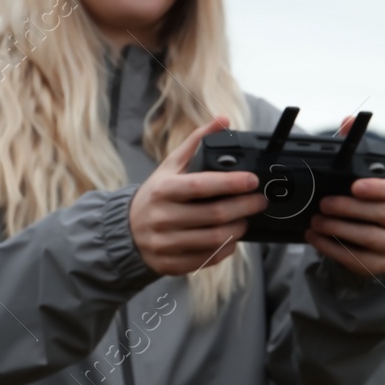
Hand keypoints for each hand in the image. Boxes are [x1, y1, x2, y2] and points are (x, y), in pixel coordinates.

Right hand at [128, 117, 267, 275]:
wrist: (126, 230)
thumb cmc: (156, 194)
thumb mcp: (171, 166)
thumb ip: (197, 141)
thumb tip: (223, 120)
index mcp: (163, 190)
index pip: (202, 186)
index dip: (231, 183)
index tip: (252, 180)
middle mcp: (162, 217)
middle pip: (214, 215)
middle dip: (245, 207)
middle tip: (259, 201)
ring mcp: (166, 243)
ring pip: (214, 239)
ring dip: (238, 228)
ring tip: (246, 219)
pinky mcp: (170, 264)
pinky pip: (207, 258)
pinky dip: (226, 249)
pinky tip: (231, 238)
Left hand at [304, 115, 384, 276]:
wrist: (359, 239)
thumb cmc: (357, 200)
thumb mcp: (354, 174)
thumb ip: (353, 146)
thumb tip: (347, 119)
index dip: (380, 188)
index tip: (355, 185)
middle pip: (381, 214)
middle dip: (349, 209)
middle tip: (323, 204)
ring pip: (370, 238)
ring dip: (339, 229)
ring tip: (315, 222)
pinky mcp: (379, 264)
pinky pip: (358, 259)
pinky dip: (333, 249)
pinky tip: (316, 238)